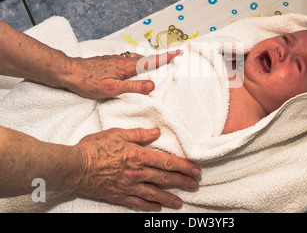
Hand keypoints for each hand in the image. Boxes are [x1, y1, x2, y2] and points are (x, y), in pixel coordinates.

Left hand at [64, 50, 180, 98]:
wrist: (69, 71)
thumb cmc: (88, 82)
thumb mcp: (112, 88)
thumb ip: (133, 87)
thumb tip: (152, 85)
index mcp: (126, 67)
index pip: (150, 61)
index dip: (165, 58)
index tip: (177, 53)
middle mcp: (122, 60)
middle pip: (146, 57)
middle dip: (160, 57)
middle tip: (171, 56)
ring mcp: (114, 59)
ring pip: (136, 58)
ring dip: (148, 58)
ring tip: (155, 60)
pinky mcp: (108, 60)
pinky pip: (127, 58)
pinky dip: (136, 60)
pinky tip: (132, 64)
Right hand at [74, 127, 200, 210]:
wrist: (75, 166)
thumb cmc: (95, 147)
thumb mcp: (118, 133)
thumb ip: (139, 134)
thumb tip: (156, 132)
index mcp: (138, 155)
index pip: (167, 162)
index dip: (183, 166)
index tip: (195, 169)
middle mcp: (137, 173)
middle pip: (165, 178)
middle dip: (182, 182)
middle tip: (195, 185)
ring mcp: (129, 186)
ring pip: (155, 193)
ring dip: (170, 197)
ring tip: (181, 201)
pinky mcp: (119, 196)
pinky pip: (138, 203)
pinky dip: (149, 206)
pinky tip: (157, 208)